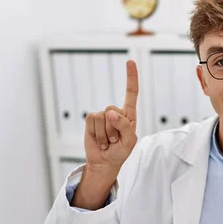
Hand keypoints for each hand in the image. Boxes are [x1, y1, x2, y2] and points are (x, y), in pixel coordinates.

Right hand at [84, 60, 138, 177]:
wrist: (105, 162)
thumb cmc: (121, 152)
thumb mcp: (130, 142)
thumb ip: (125, 126)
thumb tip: (111, 112)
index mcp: (129, 115)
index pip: (131, 93)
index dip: (131, 77)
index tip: (130, 61)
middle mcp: (116, 112)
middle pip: (114, 110)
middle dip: (114, 129)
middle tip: (116, 140)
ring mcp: (103, 116)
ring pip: (103, 117)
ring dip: (105, 134)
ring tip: (108, 142)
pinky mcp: (91, 121)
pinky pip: (92, 120)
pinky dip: (96, 133)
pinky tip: (100, 140)